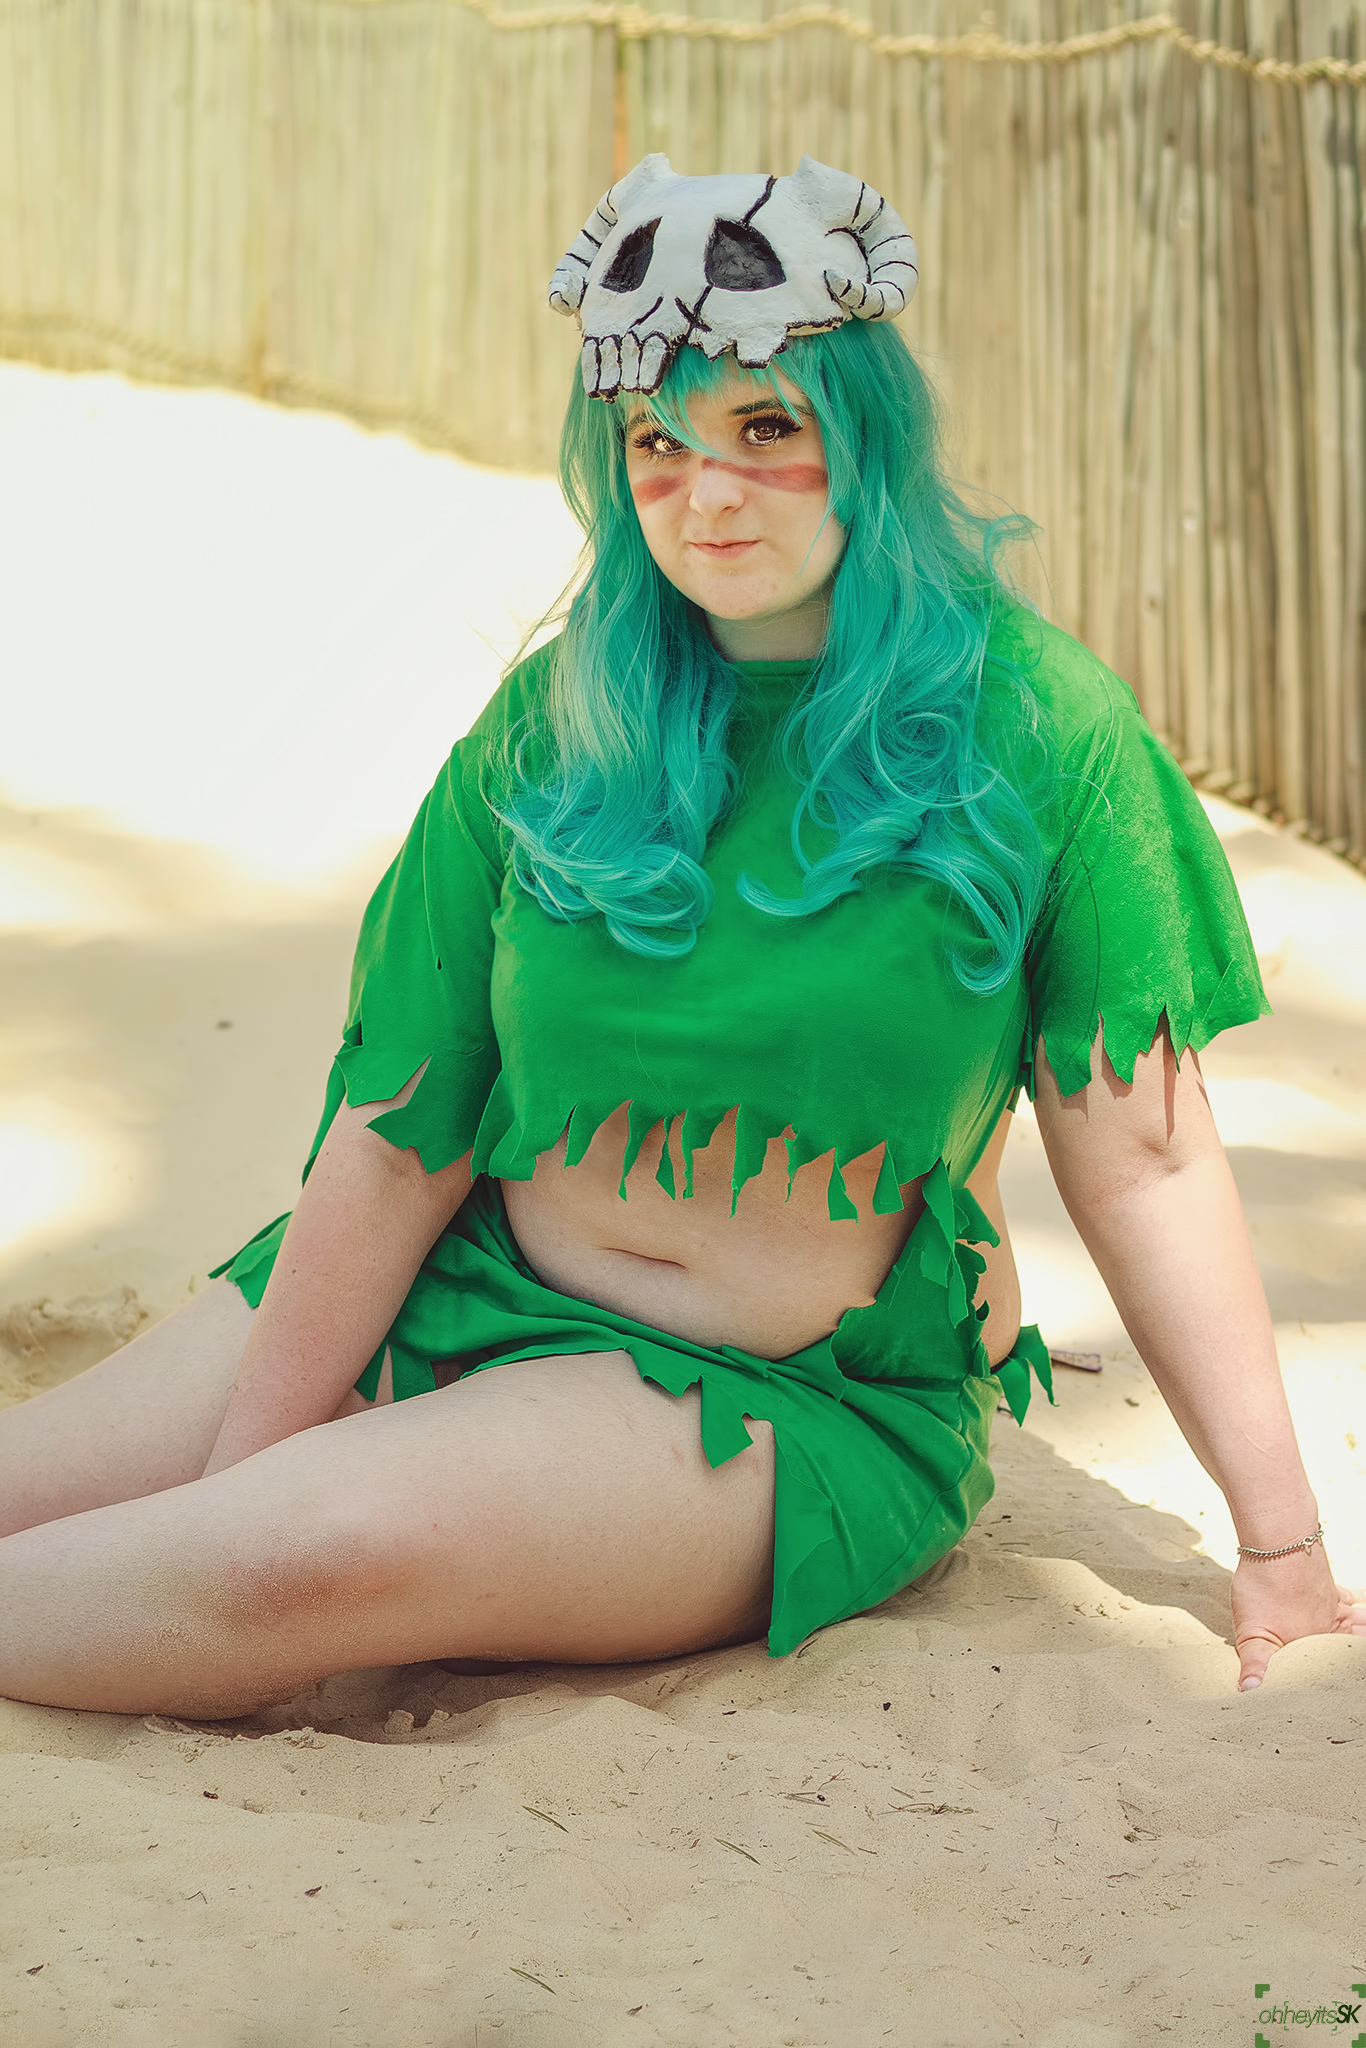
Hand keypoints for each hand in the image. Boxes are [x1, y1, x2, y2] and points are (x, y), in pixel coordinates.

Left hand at [1231, 1548, 1365, 1689]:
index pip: (1334, 1665)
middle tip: (1358, 1659)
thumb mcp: (1252, 1631)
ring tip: (1362, 1632)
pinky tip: (1360, 1597)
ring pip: (1355, 1621)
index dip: (1344, 1675)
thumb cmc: (1264, 1589)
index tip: (1351, 1685)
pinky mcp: (1326, 1584)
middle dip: (1353, 1651)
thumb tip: (1250, 1691)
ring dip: (1361, 1628)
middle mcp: (1329, 1627)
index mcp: (1315, 1643)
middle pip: (1349, 1643)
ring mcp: (1330, 1604)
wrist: (1278, 1543)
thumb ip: (1254, 1662)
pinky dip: (1357, 1598)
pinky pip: (1348, 1595)